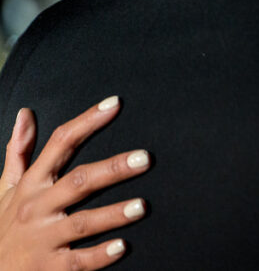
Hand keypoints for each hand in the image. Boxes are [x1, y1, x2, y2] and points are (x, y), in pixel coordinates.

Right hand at [0, 97, 150, 269]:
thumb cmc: (4, 226)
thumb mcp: (6, 188)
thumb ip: (18, 152)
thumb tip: (25, 113)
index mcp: (32, 184)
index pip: (60, 144)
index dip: (86, 122)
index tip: (114, 104)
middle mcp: (38, 208)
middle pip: (78, 182)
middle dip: (112, 169)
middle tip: (144, 158)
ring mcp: (44, 239)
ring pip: (82, 223)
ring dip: (112, 214)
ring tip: (142, 205)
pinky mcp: (49, 268)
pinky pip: (78, 261)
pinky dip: (99, 255)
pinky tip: (121, 247)